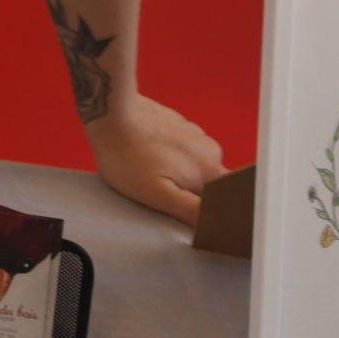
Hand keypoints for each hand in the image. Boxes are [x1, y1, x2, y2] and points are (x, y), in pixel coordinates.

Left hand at [85, 94, 223, 225]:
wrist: (111, 112)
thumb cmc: (128, 155)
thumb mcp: (156, 193)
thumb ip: (191, 211)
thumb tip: (217, 225)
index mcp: (210, 170)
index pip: (227, 201)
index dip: (212, 212)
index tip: (187, 212)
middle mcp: (210, 150)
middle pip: (212, 185)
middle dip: (190, 192)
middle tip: (161, 189)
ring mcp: (196, 135)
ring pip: (196, 167)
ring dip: (180, 175)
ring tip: (152, 171)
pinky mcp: (180, 126)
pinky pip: (184, 151)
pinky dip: (171, 158)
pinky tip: (149, 157)